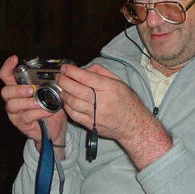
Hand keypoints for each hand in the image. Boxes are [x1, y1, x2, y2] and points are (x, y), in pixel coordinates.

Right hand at [0, 55, 66, 151]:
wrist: (56, 128)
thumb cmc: (51, 106)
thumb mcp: (51, 91)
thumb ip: (50, 82)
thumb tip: (59, 71)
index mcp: (19, 88)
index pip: (7, 75)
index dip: (7, 67)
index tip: (14, 59)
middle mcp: (14, 99)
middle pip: (5, 92)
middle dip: (17, 89)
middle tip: (31, 89)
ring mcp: (16, 113)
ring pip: (12, 105)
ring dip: (27, 102)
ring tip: (39, 102)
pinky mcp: (22, 124)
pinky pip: (26, 116)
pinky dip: (38, 112)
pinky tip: (47, 110)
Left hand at [57, 63, 171, 168]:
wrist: (134, 126)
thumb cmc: (128, 102)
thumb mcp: (120, 82)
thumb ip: (102, 73)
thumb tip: (85, 69)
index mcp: (110, 88)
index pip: (86, 77)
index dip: (72, 71)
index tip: (65, 68)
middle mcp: (102, 101)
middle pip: (76, 89)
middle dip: (64, 81)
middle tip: (59, 77)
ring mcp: (96, 115)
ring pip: (72, 102)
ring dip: (64, 94)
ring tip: (62, 88)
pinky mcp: (91, 125)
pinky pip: (74, 115)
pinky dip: (67, 106)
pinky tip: (67, 101)